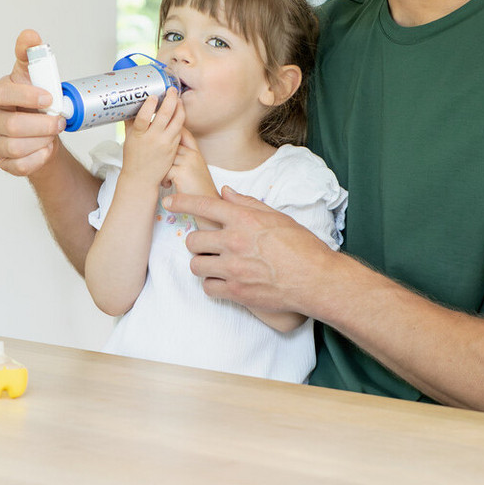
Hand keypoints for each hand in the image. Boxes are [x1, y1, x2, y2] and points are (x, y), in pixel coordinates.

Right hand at [0, 29, 66, 176]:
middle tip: (60, 120)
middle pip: (12, 126)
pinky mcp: (2, 163)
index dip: (27, 97)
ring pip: (16, 148)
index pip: (2, 95)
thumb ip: (30, 54)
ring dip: (42, 140)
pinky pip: (20, 166)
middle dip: (42, 124)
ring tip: (52, 133)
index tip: (50, 98)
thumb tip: (30, 35)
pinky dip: (38, 158)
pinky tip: (46, 149)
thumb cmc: (34, 100)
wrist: (41, 128)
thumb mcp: (34, 75)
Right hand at [121, 86, 184, 190]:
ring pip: (178, 121)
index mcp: (139, 136)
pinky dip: (180, 119)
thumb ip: (131, 121)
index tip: (153, 95)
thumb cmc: (134, 158)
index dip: (149, 105)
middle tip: (172, 90)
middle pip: (165, 115)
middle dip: (171, 99)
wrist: (142, 178)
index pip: (143, 118)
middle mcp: (153, 139)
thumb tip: (130, 105)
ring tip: (178, 99)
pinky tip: (179, 113)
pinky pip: (180, 129)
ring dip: (180, 107)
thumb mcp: (129, 138)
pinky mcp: (174, 147)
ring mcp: (166, 143)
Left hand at [166, 129, 218, 198]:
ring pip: (165, 158)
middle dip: (161, 155)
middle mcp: (193, 155)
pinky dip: (164, 179)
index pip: (184, 134)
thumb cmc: (199, 189)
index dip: (174, 131)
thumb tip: (168, 152)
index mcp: (196, 153)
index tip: (163, 136)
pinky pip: (165, 170)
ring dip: (161, 169)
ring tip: (165, 179)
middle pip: (170, 145)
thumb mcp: (195, 169)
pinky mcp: (182, 172)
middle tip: (157, 165)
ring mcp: (188, 162)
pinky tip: (168, 185)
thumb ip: (185, 158)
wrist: (208, 204)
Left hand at [174, 187, 336, 314]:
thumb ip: (247, 203)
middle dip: (198, 242)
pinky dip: (212, 284)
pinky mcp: (235, 291)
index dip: (182, 201)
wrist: (314, 278)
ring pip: (196, 264)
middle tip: (209, 245)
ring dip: (203, 263)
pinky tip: (224, 280)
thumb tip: (225, 193)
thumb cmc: (300, 245)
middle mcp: (234, 241)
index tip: (169, 201)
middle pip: (193, 239)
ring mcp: (233, 268)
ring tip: (216, 263)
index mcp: (244, 219)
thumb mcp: (276, 216)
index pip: (204, 205)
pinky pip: (207, 287)